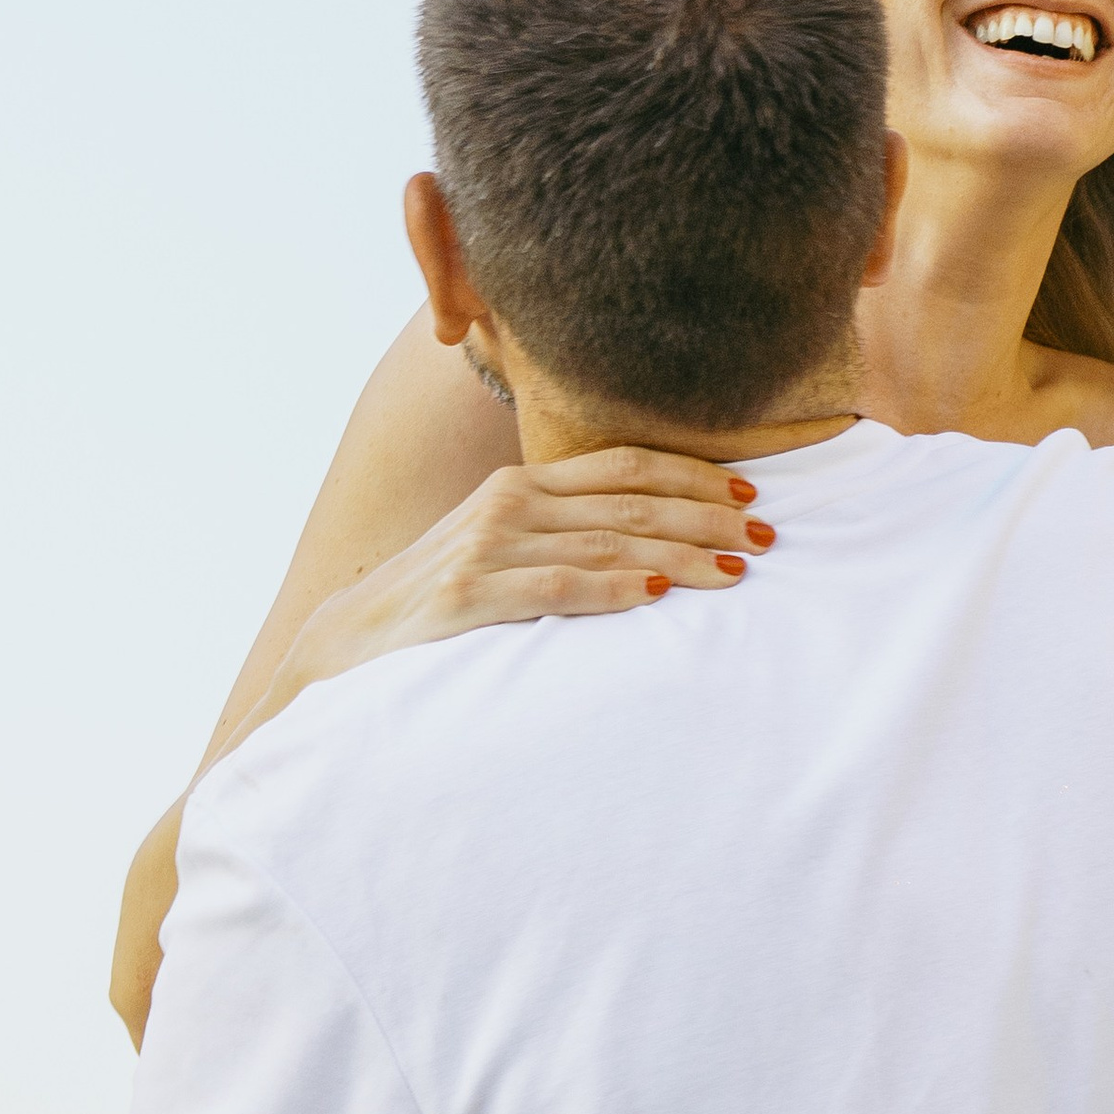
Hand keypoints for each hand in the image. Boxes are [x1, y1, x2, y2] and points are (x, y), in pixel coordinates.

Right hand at [254, 448, 773, 720]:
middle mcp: (508, 504)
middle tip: (767, 538)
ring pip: (606, 541)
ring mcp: (485, 546)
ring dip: (680, 555)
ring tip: (737, 571)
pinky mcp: (467, 594)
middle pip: (629, 503)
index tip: (751, 497)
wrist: (346, 645)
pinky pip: (556, 585)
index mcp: (522, 486)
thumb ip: (563, 536)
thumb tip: (652, 547)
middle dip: (706, 519)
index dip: (692, 479)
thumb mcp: (501, 551)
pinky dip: (610, 586)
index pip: (624, 468)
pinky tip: (655, 592)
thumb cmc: (440, 604)